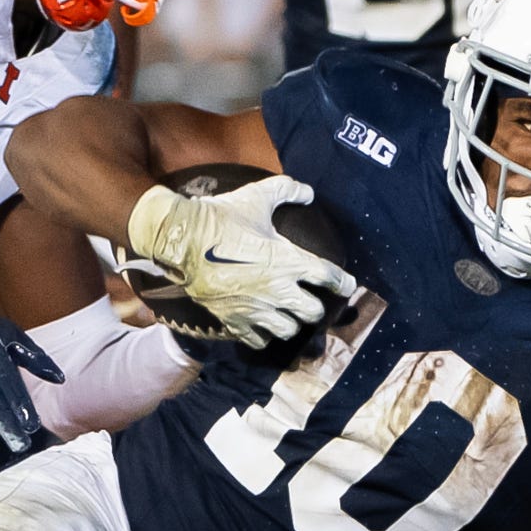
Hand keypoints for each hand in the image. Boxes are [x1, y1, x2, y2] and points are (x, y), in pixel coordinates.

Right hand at [127, 175, 352, 348]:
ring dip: (290, 323)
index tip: (347, 285)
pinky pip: (258, 340)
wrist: (183, 241)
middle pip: (313, 312)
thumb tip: (308, 192)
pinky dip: (263, 334)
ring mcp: (256, 309)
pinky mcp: (234, 320)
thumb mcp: (257, 197)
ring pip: (288, 330)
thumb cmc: (223, 218)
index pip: (330, 277)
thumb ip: (288, 191)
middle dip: (315, 307)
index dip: (343, 283)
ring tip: (286, 315)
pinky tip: (261, 324)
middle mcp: (278, 290)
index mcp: (290, 261)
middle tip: (310, 300)